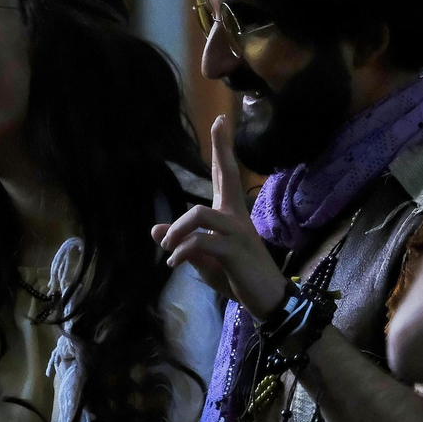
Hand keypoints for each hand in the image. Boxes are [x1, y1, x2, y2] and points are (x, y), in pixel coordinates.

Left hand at [151, 115, 290, 316]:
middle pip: (228, 175)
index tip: (221, 121)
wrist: (268, 300)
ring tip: (168, 246)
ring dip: (177, 229)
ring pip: (200, 213)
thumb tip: (154, 230)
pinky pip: (202, 242)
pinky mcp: (233, 252)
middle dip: (222, 149)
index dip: (223, 149)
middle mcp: (236, 217)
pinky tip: (173, 263)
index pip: (226, 176)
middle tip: (220, 121)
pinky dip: (182, 251)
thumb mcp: (205, 262)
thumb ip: (183, 244)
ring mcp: (237, 233)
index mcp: (232, 215)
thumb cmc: (240, 279)